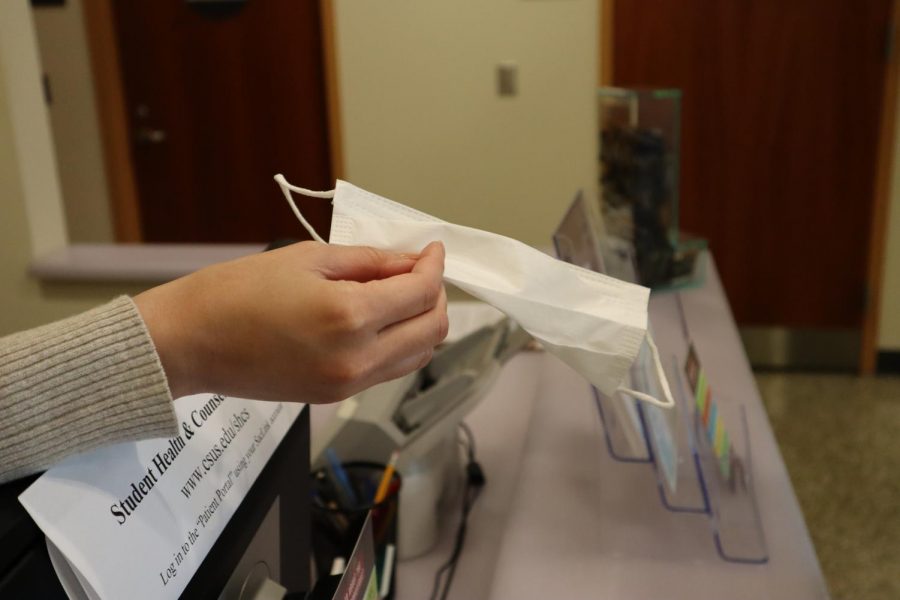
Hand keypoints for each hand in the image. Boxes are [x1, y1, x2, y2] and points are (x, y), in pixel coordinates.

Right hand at [134, 241, 447, 402]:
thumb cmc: (236, 292)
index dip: (434, 266)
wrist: (189, 343)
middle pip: (432, 330)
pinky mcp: (335, 396)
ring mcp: (348, 384)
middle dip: (437, 296)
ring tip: (404, 293)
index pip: (421, 293)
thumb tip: (410, 262)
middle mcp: (357, 359)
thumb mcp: (308, 258)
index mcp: (349, 317)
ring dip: (423, 323)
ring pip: (417, 356)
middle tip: (422, 270)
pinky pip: (389, 371)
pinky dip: (401, 344)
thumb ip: (369, 262)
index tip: (431, 250)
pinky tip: (383, 319)